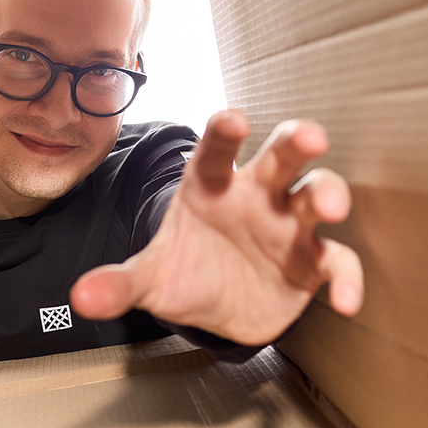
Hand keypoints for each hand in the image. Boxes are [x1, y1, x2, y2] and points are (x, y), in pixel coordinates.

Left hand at [70, 110, 363, 345]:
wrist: (217, 308)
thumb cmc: (186, 270)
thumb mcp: (151, 278)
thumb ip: (120, 283)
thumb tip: (80, 295)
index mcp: (212, 186)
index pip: (216, 150)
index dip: (225, 132)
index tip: (233, 119)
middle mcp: (256, 195)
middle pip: (281, 157)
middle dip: (297, 141)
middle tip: (310, 138)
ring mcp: (289, 225)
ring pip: (317, 193)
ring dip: (327, 194)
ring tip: (328, 206)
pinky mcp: (313, 262)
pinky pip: (337, 262)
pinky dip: (347, 278)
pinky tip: (346, 303)